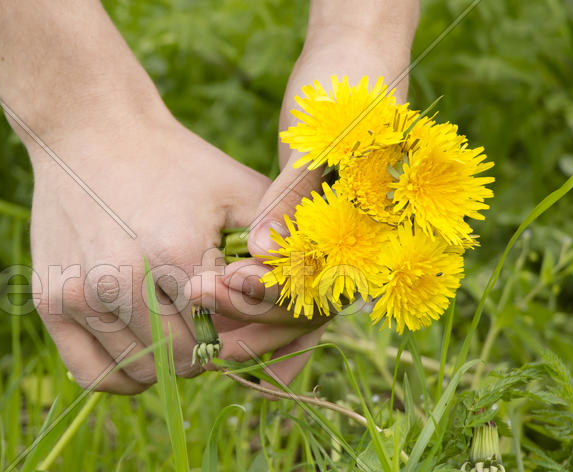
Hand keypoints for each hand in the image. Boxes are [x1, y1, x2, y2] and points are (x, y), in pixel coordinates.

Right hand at [28, 110, 272, 393]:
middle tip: (202, 321)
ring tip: (169, 323)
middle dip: (202, 351)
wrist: (90, 130)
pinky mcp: (48, 301)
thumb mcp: (239, 190)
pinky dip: (120, 373)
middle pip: (182, 364)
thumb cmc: (176, 164)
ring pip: (140, 374)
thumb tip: (309, 308)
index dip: (235, 337)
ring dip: (162, 362)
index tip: (233, 315)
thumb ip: (279, 248)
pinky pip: (92, 374)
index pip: (221, 343)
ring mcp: (79, 293)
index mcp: (177, 255)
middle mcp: (121, 281)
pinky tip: (136, 343)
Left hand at [189, 1, 419, 389]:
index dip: (273, 295)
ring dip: (244, 312)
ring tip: (195, 302)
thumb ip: (294, 197)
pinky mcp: (305, 238)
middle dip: (249, 310)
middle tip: (196, 294)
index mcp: (377, 235)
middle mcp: (358, 253)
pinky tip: (214, 312)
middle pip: (303, 309)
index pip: (323, 290)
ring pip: (289, 306)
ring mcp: (331, 249)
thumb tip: (262, 252)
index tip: (225, 283)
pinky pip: (280, 284)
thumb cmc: (348, 90)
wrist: (354, 58)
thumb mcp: (324, 139)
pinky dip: (250, 301)